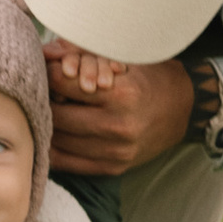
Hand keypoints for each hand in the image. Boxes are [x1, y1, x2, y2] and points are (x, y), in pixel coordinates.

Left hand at [46, 47, 190, 179]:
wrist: (181, 109)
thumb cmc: (147, 78)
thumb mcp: (122, 59)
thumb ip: (84, 56)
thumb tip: (44, 53)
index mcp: (122, 94)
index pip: (64, 83)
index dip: (49, 73)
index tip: (46, 68)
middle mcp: (119, 126)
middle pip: (58, 115)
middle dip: (44, 100)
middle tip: (41, 89)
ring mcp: (116, 152)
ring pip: (59, 140)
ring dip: (47, 124)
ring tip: (46, 108)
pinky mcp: (113, 168)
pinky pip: (67, 162)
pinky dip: (54, 147)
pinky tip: (52, 133)